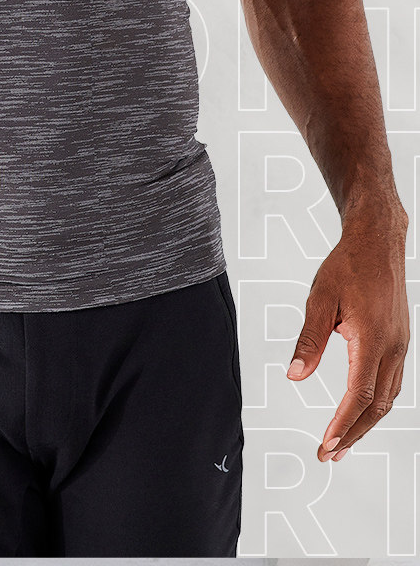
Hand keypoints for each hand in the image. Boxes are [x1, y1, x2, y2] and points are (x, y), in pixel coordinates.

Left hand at [285, 204, 409, 461]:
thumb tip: (295, 375)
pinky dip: (376, 403)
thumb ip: (309, 339)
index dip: (342, 425)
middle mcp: (393, 347)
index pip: (358, 396)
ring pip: (388, 397)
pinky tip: (361, 410)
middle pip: (376, 406)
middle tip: (329, 455)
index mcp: (373, 339)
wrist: (378, 240)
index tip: (325, 446)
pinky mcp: (400, 340)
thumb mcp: (320, 298)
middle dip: (353, 434)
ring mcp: (401, 344)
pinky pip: (392, 381)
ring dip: (365, 423)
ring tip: (343, 441)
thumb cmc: (347, 265)